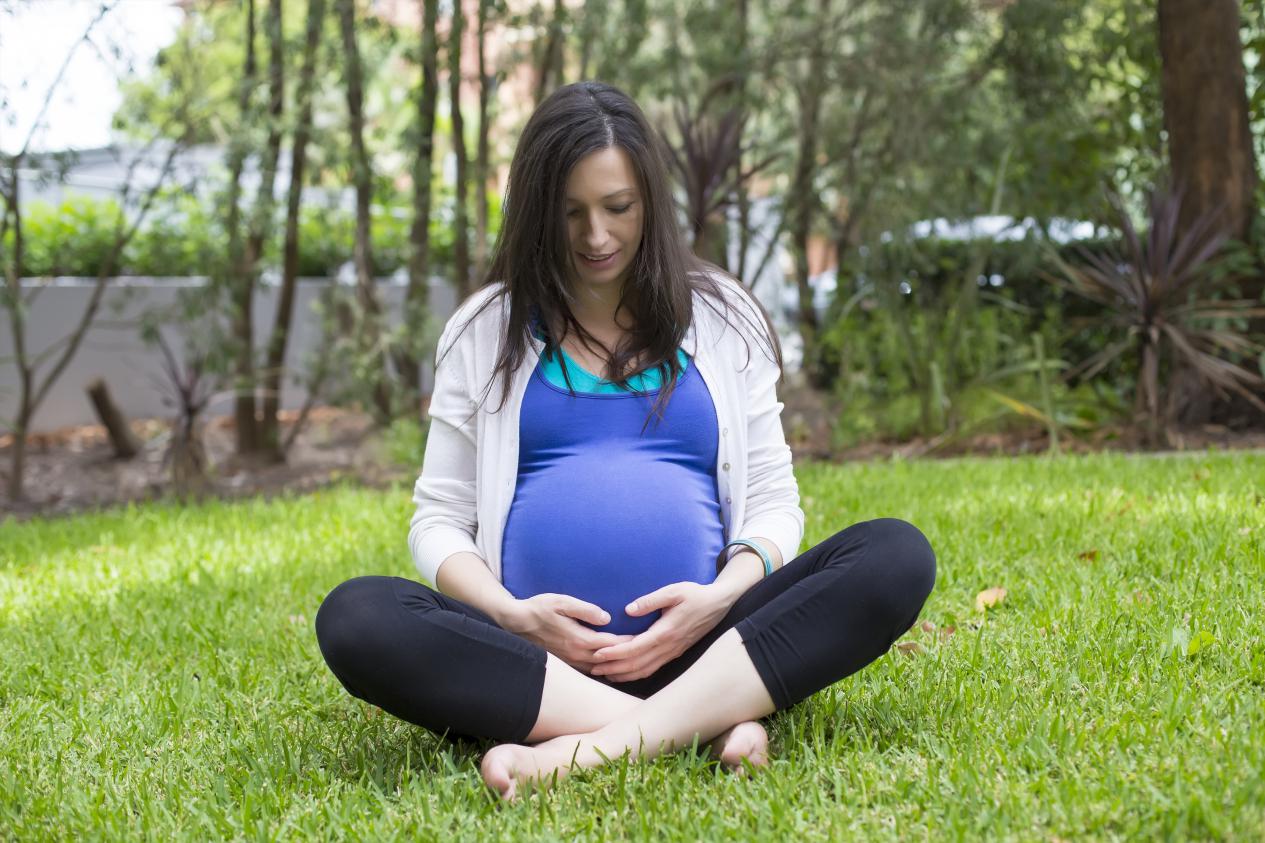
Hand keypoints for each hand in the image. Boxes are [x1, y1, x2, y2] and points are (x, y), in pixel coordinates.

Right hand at [502, 593, 634, 672]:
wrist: (516, 622)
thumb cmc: (539, 608)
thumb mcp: (562, 602)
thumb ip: (585, 609)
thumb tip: (607, 617)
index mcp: (578, 639)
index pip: (611, 644)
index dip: (629, 642)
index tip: (645, 638)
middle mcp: (576, 655)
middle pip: (608, 659)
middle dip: (627, 655)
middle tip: (646, 650)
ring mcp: (570, 661)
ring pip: (600, 668)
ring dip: (616, 665)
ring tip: (633, 659)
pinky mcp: (565, 662)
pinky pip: (589, 669)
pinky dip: (603, 668)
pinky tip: (611, 664)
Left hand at [589, 582, 732, 681]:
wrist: (718, 604)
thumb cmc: (695, 594)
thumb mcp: (673, 591)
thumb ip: (650, 601)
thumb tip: (628, 610)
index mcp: (665, 632)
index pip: (634, 648)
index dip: (614, 653)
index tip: (597, 653)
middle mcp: (668, 647)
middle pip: (636, 664)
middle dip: (613, 668)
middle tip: (592, 669)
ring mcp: (672, 653)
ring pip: (644, 670)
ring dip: (623, 674)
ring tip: (603, 674)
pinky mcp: (674, 653)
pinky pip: (652, 669)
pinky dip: (636, 674)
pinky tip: (625, 673)